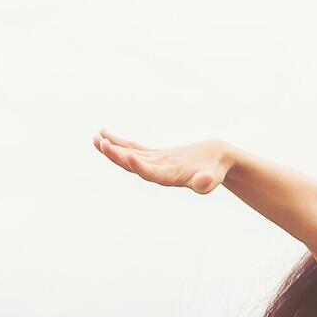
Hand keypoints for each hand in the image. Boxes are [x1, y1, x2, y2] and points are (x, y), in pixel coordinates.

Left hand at [94, 130, 232, 193]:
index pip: (151, 174)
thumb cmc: (218, 169)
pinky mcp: (155, 156)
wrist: (220, 162)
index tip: (127, 155)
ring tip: (96, 138)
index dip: (138, 166)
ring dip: (112, 148)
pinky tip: (105, 135)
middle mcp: (158, 173)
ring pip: (129, 157)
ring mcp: (155, 164)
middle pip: (133, 166)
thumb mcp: (214, 176)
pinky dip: (120, 143)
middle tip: (102, 143)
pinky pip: (133, 149)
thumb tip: (205, 181)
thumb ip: (207, 182)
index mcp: (170, 179)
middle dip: (117, 156)